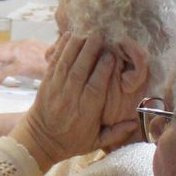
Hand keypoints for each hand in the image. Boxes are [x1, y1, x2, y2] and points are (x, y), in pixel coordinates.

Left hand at [0, 39, 52, 81]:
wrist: (68, 63)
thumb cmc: (57, 63)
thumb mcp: (43, 56)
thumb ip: (30, 58)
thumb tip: (18, 65)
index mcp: (27, 43)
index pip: (6, 45)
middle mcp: (23, 45)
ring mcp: (22, 54)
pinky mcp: (24, 65)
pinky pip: (7, 70)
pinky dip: (0, 75)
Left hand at [11, 34, 140, 165]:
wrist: (39, 141)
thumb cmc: (71, 141)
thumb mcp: (95, 143)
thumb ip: (116, 133)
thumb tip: (136, 122)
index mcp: (84, 114)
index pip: (94, 89)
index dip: (102, 71)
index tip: (111, 56)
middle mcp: (69, 100)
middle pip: (79, 72)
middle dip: (89, 52)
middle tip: (100, 35)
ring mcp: (55, 90)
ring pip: (66, 65)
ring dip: (75, 46)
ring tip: (86, 32)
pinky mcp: (45, 83)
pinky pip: (53, 64)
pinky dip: (60, 49)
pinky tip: (68, 36)